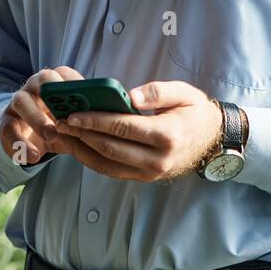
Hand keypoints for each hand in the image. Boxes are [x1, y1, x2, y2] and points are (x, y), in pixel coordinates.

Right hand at [0, 66, 128, 168]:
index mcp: (56, 81)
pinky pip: (8, 128)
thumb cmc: (60, 124)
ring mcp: (18, 102)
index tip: (86, 94)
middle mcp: (35, 86)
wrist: (29, 138)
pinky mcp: (5, 122)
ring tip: (51, 135)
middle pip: (42, 80)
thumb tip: (121, 118)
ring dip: (37, 118)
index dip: (75, 82)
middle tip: (67, 114)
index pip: (65, 74)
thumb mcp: (76, 121)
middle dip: (54, 95)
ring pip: (21, 101)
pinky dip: (20, 143)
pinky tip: (33, 156)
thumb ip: (92, 116)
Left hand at [52, 80, 223, 181]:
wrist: (212, 142)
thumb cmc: (195, 112)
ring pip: (107, 164)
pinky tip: (77, 147)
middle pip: (111, 148)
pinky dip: (91, 160)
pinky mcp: (143, 178)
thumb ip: (159, 91)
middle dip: (82, 135)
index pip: (124, 128)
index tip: (74, 113)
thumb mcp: (185, 93)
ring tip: (61, 136)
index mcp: (167, 135)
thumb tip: (131, 96)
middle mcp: (158, 159)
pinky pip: (112, 171)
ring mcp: (150, 173)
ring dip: (81, 151)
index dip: (96, 121)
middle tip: (59, 123)